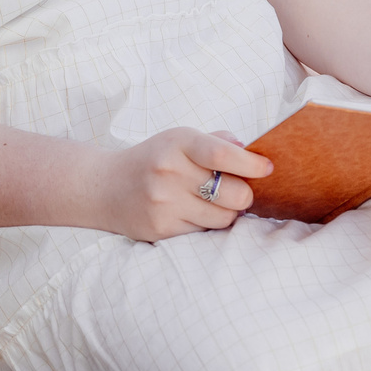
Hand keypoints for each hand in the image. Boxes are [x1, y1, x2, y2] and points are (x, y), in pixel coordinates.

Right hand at [97, 128, 274, 240]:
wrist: (104, 187)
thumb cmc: (152, 160)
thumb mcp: (179, 139)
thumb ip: (216, 142)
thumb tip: (251, 152)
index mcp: (177, 143)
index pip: (223, 155)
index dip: (252, 165)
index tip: (266, 169)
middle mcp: (169, 172)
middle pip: (234, 194)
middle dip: (244, 194)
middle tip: (236, 190)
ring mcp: (164, 203)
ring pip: (224, 218)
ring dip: (227, 212)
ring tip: (213, 202)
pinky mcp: (161, 229)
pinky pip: (204, 231)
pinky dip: (207, 223)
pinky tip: (193, 212)